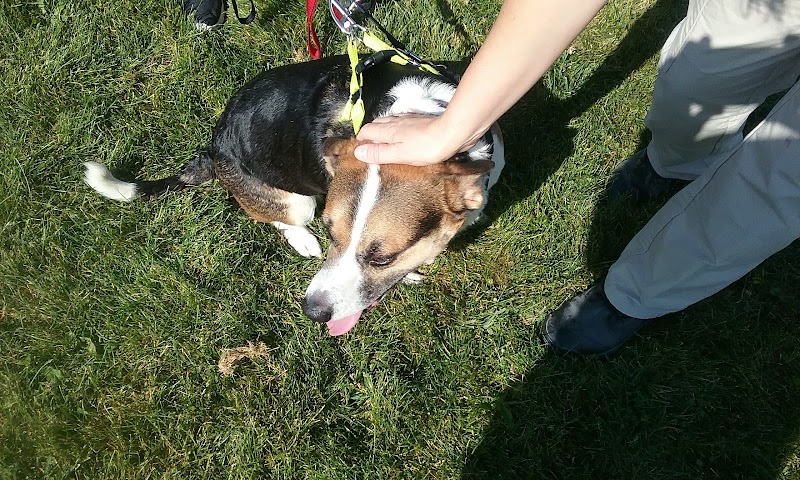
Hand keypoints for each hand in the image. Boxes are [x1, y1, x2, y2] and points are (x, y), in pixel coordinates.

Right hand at [355, 114, 473, 165]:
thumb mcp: (399, 154)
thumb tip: (358, 152)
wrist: (452, 133)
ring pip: (389, 122)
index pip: (366, 131)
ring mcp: (409, 120)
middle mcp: (396, 122)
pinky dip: (397, 127)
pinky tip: (403, 134)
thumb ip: (379, 153)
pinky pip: (403, 122)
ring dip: (383, 130)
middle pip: (376, 125)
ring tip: (383, 141)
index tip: (360, 151)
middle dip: (370, 134)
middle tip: (370, 148)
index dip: (361, 140)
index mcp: (388, 131)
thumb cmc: (426, 147)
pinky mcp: (421, 121)